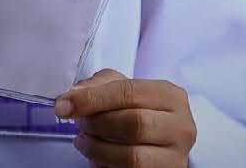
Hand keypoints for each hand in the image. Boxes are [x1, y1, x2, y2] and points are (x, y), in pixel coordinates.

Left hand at [55, 69, 196, 166]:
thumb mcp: (123, 88)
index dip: (93, 99)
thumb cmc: (139, 109)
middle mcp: (181, 126)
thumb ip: (99, 85)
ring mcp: (176, 156)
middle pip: (133, 124)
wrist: (159, 138)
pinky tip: (97, 158)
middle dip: (97, 123)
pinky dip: (105, 166)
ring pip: (131, 156)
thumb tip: (73, 96)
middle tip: (79, 123)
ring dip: (97, 149)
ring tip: (84, 141)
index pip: (129, 92)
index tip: (64, 105)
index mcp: (171, 96)